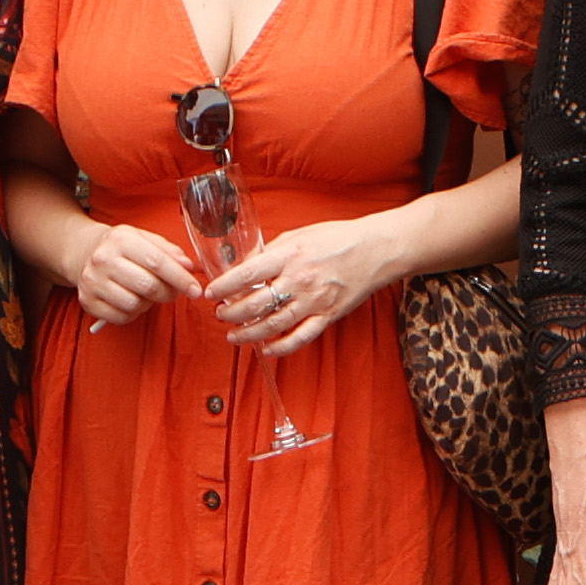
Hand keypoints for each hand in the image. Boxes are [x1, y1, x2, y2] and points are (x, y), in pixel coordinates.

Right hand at [57, 222, 200, 328]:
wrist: (84, 252)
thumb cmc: (122, 248)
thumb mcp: (145, 239)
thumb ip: (169, 251)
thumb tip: (188, 267)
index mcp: (121, 239)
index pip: (157, 262)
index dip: (180, 278)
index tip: (195, 290)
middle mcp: (103, 259)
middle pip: (147, 286)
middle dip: (168, 293)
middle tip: (173, 292)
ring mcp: (93, 281)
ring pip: (135, 304)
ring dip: (149, 303)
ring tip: (147, 293)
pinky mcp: (88, 301)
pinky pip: (121, 316)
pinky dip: (133, 313)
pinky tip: (133, 300)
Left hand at [209, 213, 398, 353]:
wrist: (375, 251)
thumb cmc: (337, 239)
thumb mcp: (298, 235)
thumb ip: (271, 252)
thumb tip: (245, 265)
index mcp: (289, 255)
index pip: (248, 274)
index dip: (224, 286)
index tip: (210, 293)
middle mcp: (299, 279)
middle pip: (256, 303)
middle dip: (231, 312)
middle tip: (220, 314)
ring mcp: (314, 301)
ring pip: (273, 324)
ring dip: (249, 333)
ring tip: (233, 335)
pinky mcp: (328, 316)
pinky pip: (300, 337)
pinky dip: (281, 347)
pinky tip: (266, 349)